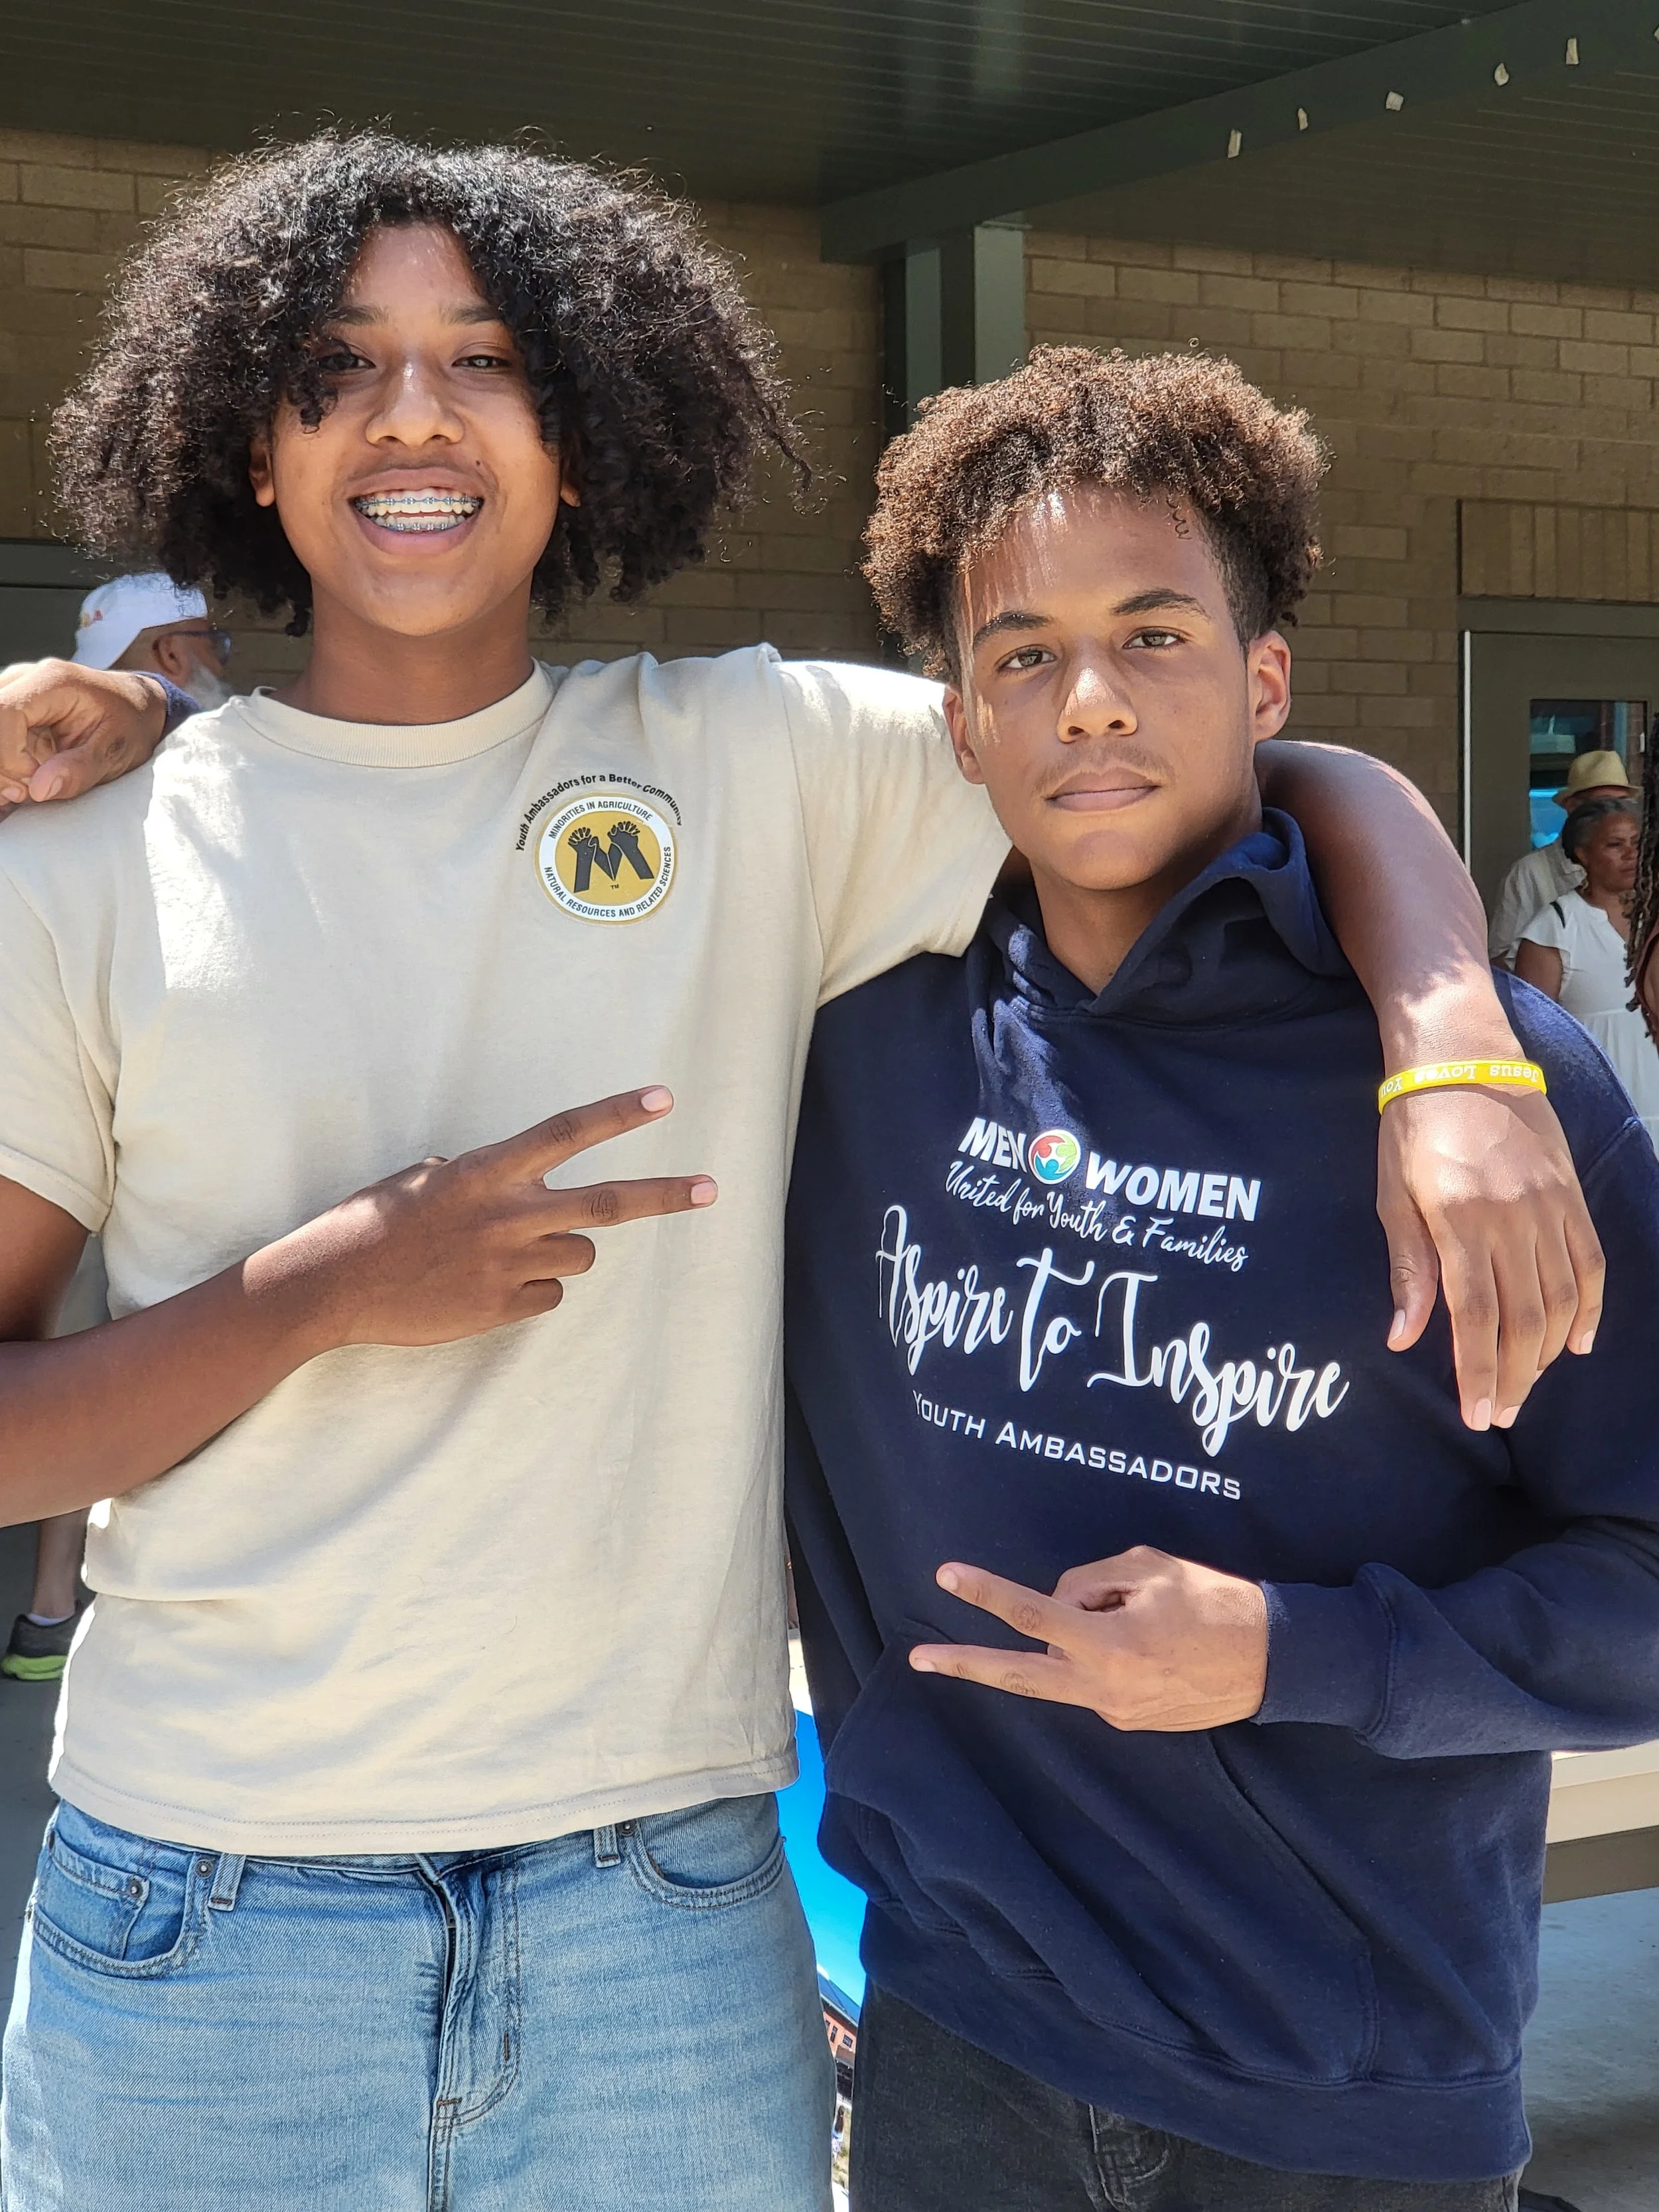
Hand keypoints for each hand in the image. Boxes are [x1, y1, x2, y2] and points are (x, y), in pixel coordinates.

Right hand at [0, 659, 167, 808]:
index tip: (32, 783)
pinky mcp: (10, 712)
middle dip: (1, 766)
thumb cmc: (129, 725)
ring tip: (24, 791)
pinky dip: (4, 769)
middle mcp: (25, 679)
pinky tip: (20, 786)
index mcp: (53, 681)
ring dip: (1, 769)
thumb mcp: (116, 751)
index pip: (4, 712)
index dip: (8, 754)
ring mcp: (14, 693)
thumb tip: (38, 789)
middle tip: (24, 793)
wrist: (135, 707)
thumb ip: (80, 770)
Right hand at [254, 1086, 714, 1349]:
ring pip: (580, 1254)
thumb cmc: (374, 1221)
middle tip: (710, 1188)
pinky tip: (488, 1287)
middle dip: (664, 1195)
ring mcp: (510, 1265)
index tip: (664, 1100)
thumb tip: (504, 1180)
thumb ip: (479, 1176)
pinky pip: (548, 1295)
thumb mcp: (426, 1179)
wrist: (335, 1284)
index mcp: (488, 1173)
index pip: (566, 1133)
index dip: (617, 1114)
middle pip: (607, 1204)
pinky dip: (532, 1289)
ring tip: (509, 1251)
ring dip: (562, 1250)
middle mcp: (509, 1216)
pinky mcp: (504, 1308)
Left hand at [910, 1547, 1267, 1731]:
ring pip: (1063, 1667)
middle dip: (965, 1664)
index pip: (1032, 1617)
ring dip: (1071, 1637)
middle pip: (1019, 1675)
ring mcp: (1114, 1713)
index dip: (986, 1594)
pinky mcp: (1128, 1722)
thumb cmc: (1216, 1602)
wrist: (1274, 1661)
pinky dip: (1101, 1650)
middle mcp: (1104, 1689)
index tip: (947, 1575)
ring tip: (1142, 1615)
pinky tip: (1149, 1639)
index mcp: (1110, 1647)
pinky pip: (1093, 1676)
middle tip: (917, 1658)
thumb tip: (1057, 1604)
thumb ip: (1090, 1581)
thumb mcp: (1150, 1568)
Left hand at [1378, 1086, 1602, 1431]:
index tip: (1478, 1415)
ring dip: (1547, 1353)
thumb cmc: (1414, 1128)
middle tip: (1499, 1414)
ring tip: (1527, 1386)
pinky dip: (1589, 1309)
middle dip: (1514, 1377)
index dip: (1479, 1373)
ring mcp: (1550, 1207)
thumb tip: (1404, 1339)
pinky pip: (1591, 1263)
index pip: (1477, 1318)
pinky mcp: (1571, 1195)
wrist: (1463, 1058)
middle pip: (1525, 1320)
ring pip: (1563, 1300)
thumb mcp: (1393, 1196)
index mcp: (1461, 1221)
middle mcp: (1513, 1219)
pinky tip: (1578, 1344)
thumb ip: (1407, 1269)